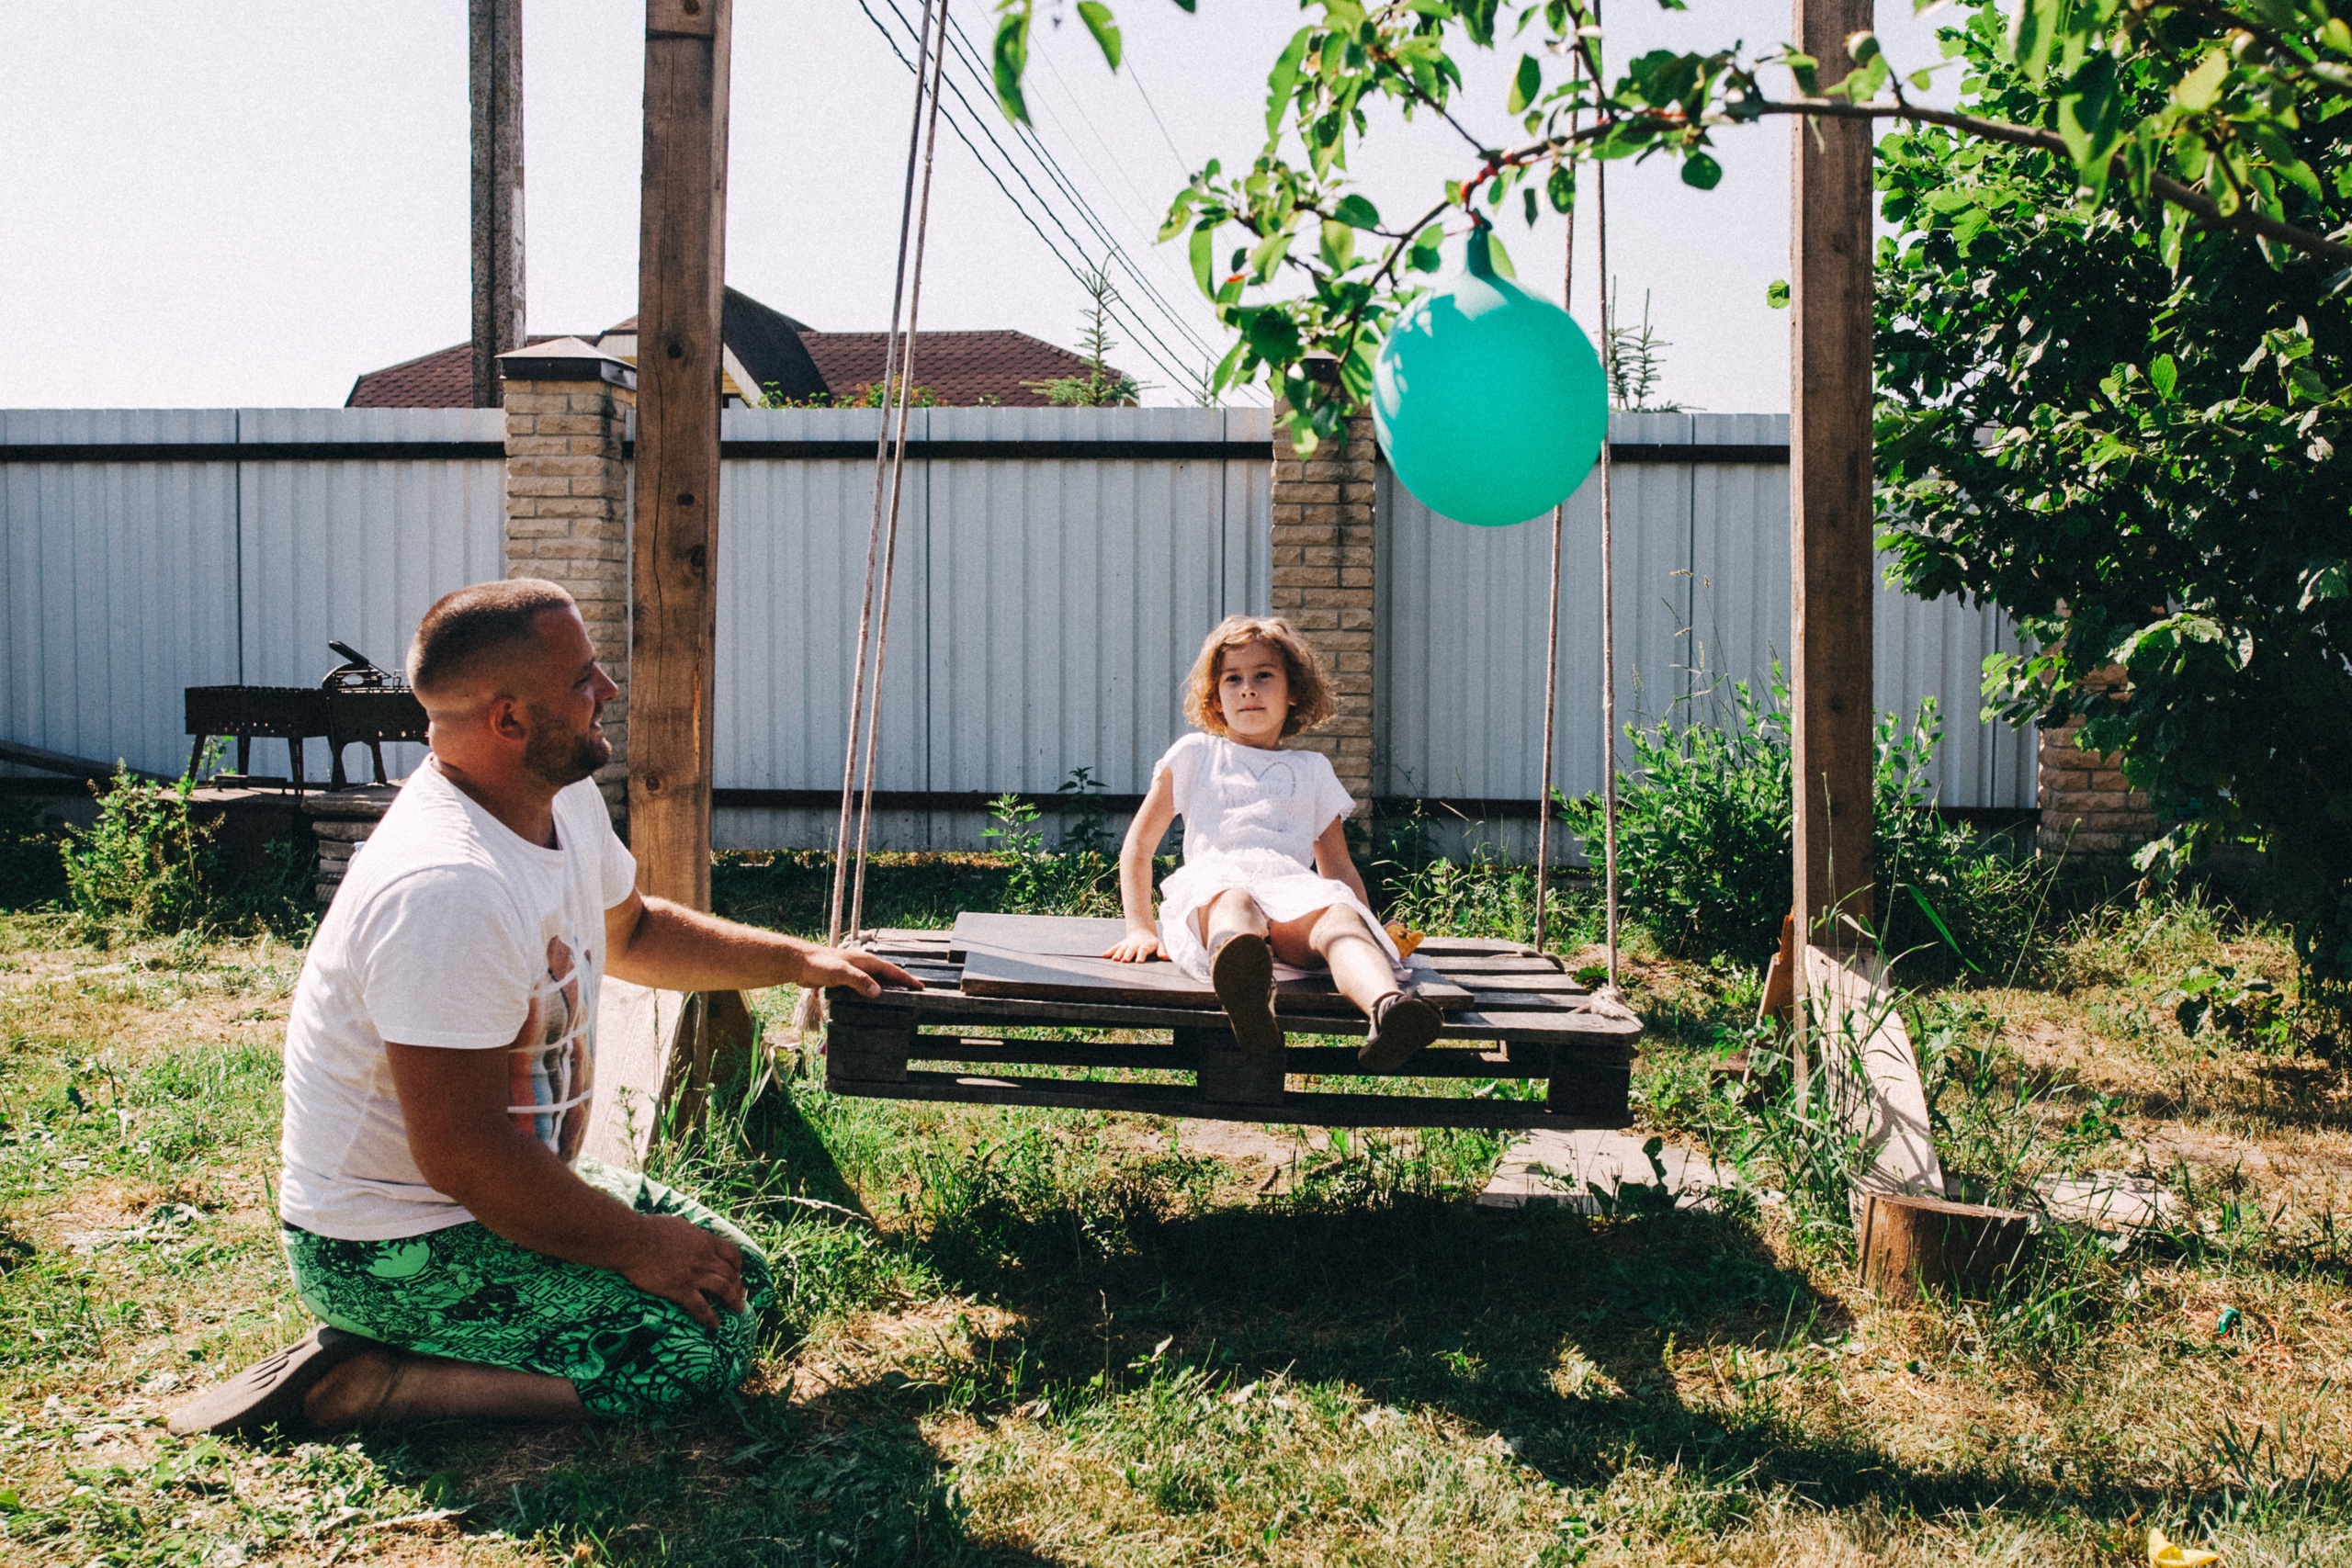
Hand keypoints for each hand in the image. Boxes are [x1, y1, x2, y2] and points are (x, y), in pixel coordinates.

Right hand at [620, 1213, 746, 1331]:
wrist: (633, 1240)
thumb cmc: (650, 1229)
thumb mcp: (680, 1225)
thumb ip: (692, 1234)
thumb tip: (695, 1236)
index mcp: (705, 1240)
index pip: (732, 1253)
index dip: (738, 1266)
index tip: (738, 1274)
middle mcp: (705, 1257)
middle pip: (731, 1274)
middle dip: (739, 1287)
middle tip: (741, 1297)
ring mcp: (694, 1274)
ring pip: (723, 1289)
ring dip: (733, 1301)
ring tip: (738, 1311)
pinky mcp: (680, 1288)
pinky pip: (700, 1307)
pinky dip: (710, 1318)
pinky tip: (714, 1326)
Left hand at [797, 947, 921, 997]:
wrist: (799, 962)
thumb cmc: (819, 964)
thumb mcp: (841, 972)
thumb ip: (859, 981)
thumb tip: (878, 992)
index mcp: (866, 961)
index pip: (892, 971)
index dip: (907, 979)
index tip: (921, 987)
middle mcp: (863, 965)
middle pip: (887, 975)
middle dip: (901, 984)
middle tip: (914, 995)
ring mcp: (854, 971)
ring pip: (876, 981)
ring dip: (888, 989)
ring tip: (898, 1000)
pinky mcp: (846, 978)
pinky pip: (865, 986)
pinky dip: (873, 992)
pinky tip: (873, 1001)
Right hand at [1102, 929, 1160, 962]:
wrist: (1142, 932)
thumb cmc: (1152, 943)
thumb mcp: (1159, 945)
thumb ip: (1162, 951)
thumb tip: (1165, 957)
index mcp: (1145, 946)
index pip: (1143, 951)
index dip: (1141, 956)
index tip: (1139, 961)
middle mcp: (1135, 945)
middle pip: (1131, 950)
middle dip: (1128, 955)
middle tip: (1125, 961)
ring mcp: (1127, 944)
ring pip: (1122, 949)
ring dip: (1118, 954)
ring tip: (1114, 959)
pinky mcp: (1121, 944)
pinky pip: (1114, 947)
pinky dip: (1109, 951)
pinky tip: (1104, 955)